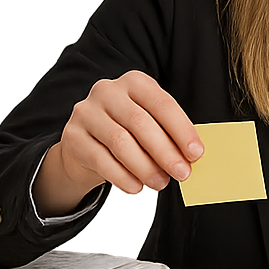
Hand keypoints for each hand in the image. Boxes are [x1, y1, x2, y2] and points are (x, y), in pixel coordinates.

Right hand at [34, 70, 202, 215]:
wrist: (85, 145)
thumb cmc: (126, 131)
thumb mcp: (149, 124)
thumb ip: (168, 134)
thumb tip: (191, 157)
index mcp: (135, 82)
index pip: (162, 104)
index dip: (182, 130)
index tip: (196, 153)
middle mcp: (108, 92)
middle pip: (141, 123)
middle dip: (166, 152)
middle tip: (182, 173)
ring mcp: (87, 112)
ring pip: (120, 142)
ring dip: (145, 167)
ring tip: (160, 183)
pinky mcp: (72, 136)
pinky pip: (101, 159)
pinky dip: (122, 176)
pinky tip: (135, 186)